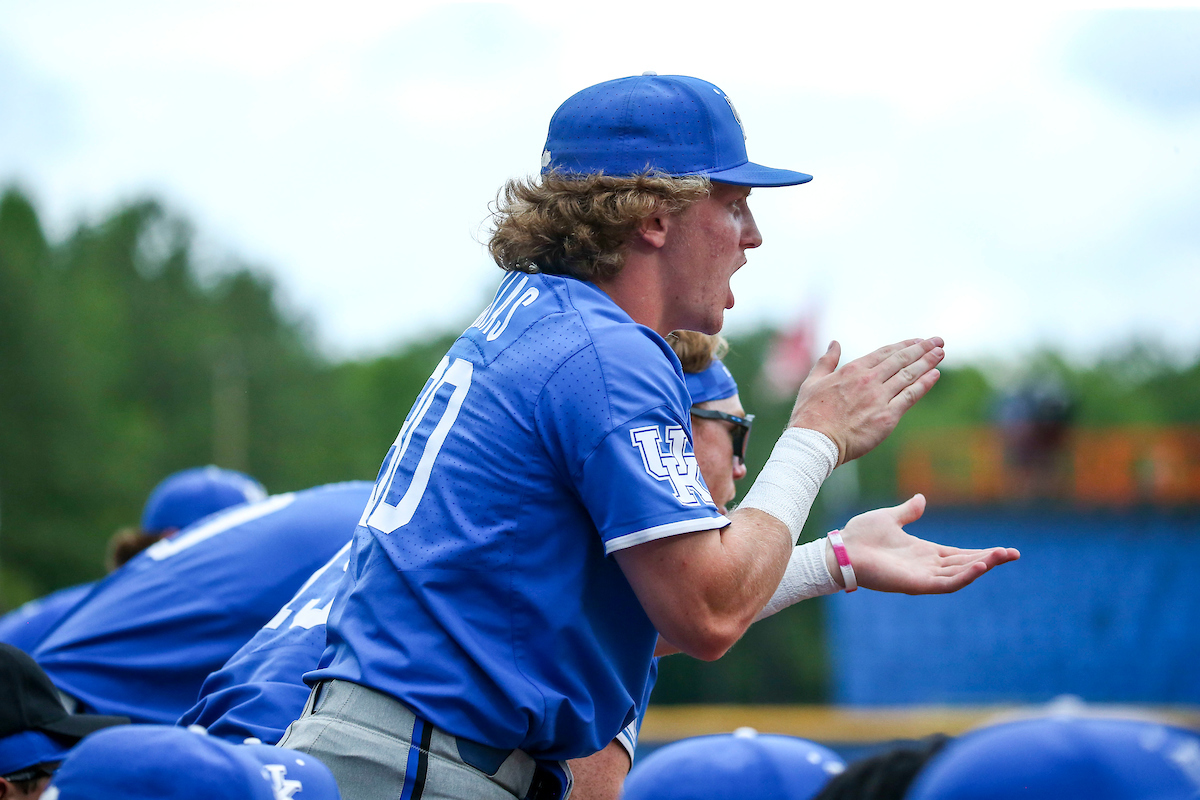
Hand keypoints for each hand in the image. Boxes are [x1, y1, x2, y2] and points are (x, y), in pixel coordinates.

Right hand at [790, 338, 944, 464]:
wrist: (815, 442)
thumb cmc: (809, 414)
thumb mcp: (812, 382)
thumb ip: (826, 361)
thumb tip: (835, 343)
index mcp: (852, 370)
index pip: (884, 353)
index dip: (903, 345)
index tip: (917, 341)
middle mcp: (868, 380)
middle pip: (901, 360)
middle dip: (922, 349)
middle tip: (938, 340)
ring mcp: (879, 397)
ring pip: (909, 375)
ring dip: (927, 362)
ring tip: (941, 352)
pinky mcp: (887, 416)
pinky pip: (910, 396)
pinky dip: (924, 384)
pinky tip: (935, 375)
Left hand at [829, 494, 1019, 593]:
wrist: (842, 549)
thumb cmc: (861, 535)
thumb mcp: (890, 518)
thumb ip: (908, 512)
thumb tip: (921, 498)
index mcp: (924, 552)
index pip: (960, 555)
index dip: (982, 552)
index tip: (1004, 550)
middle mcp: (927, 566)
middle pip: (966, 565)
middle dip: (990, 560)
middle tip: (1014, 554)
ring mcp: (922, 577)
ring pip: (960, 574)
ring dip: (982, 566)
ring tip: (1003, 556)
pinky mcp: (916, 584)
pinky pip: (946, 583)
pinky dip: (964, 576)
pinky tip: (979, 565)